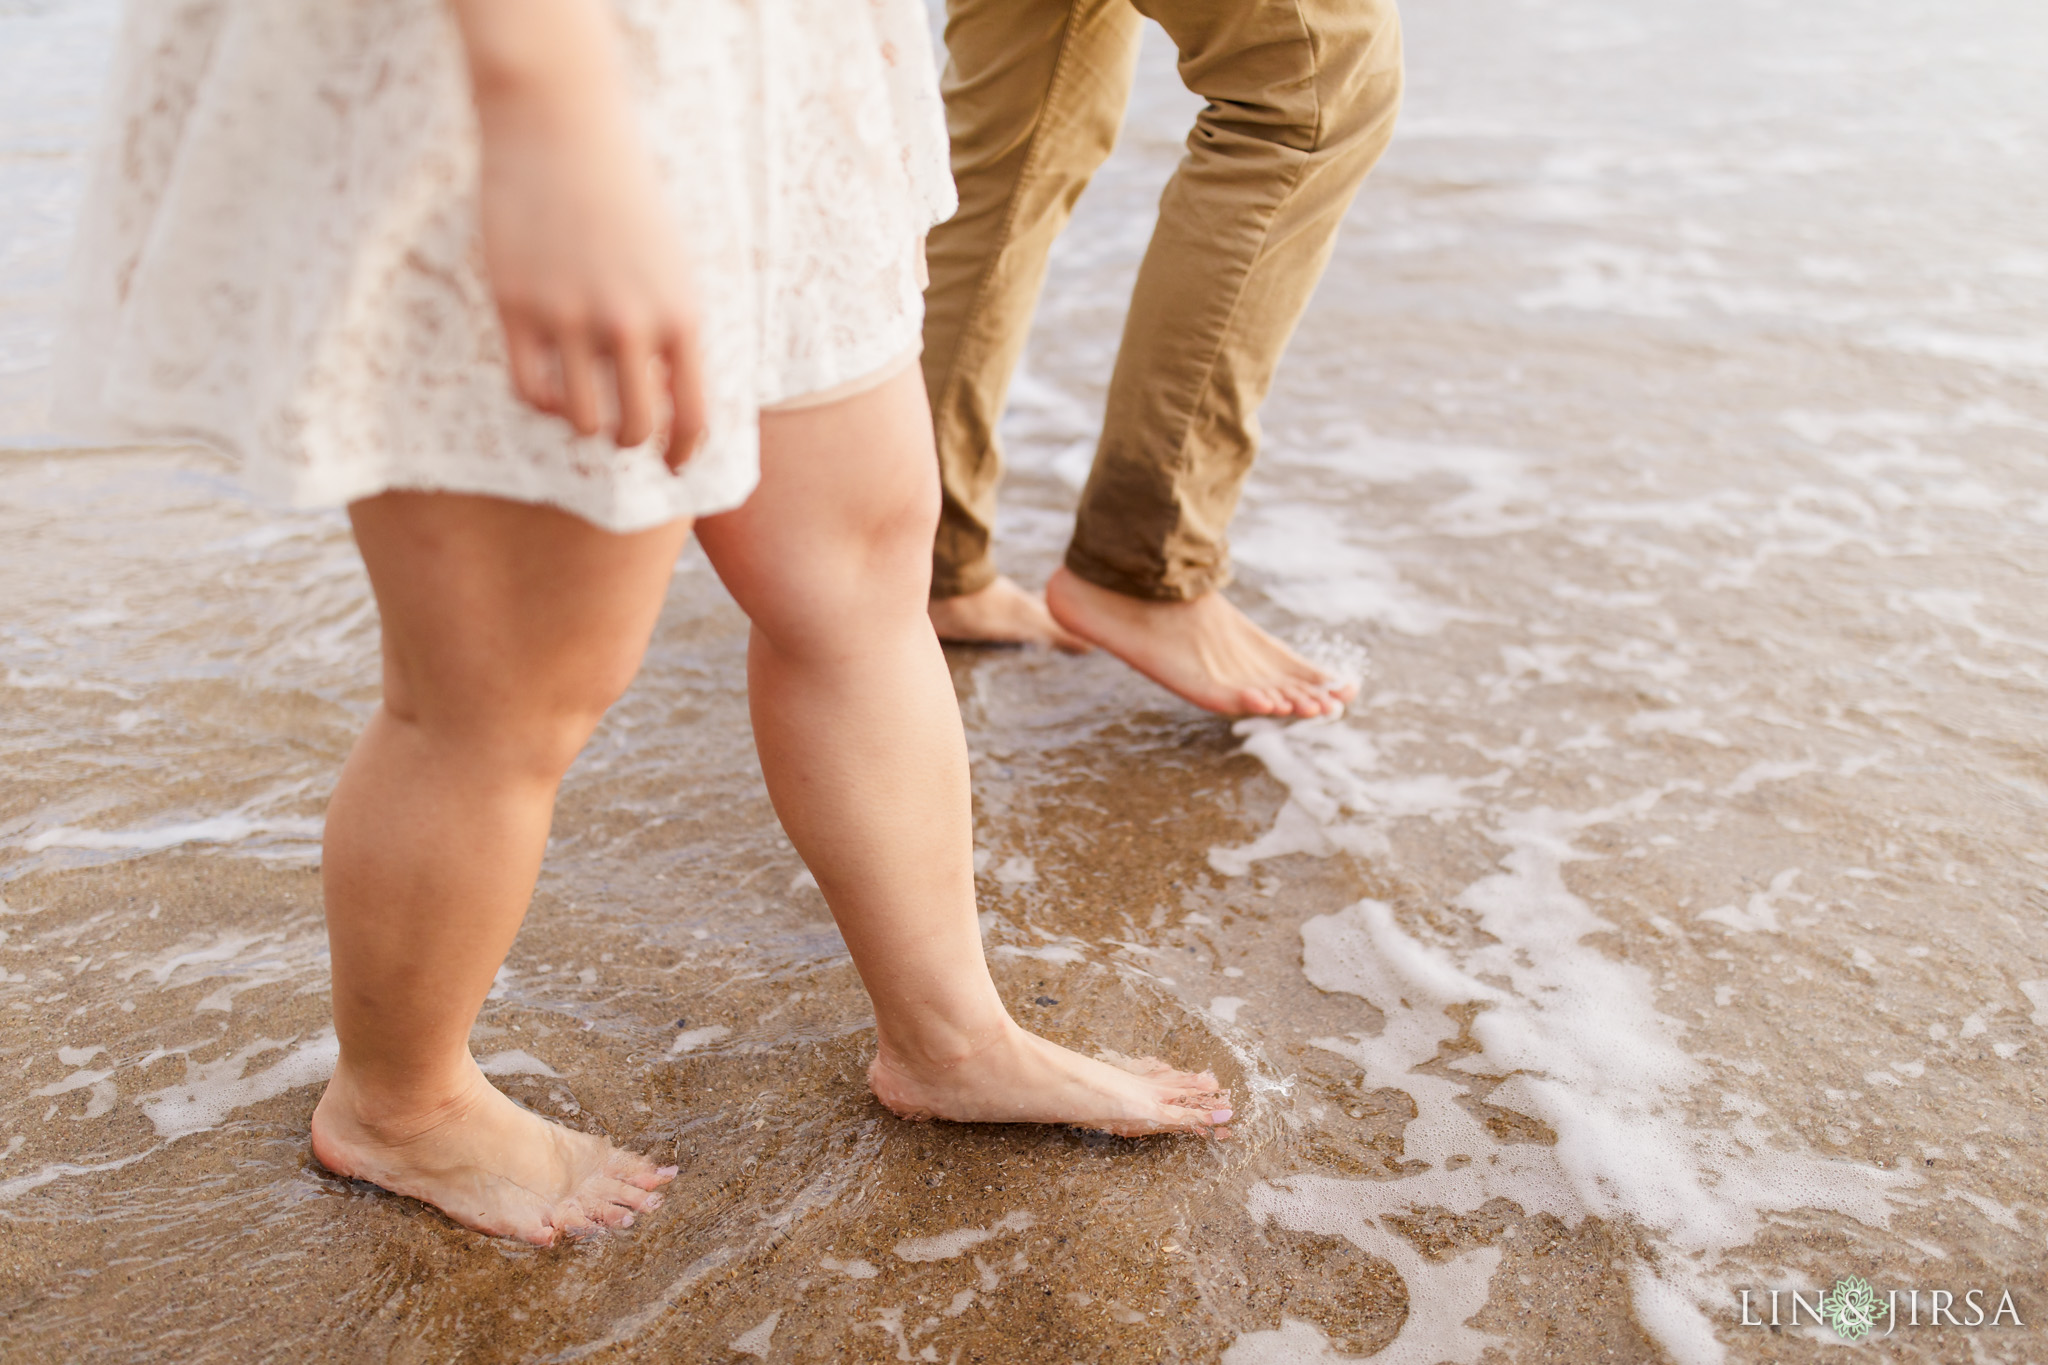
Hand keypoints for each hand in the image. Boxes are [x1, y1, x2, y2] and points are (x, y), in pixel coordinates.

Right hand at [455, 0, 706, 465]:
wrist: (562, 125)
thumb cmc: (625, 194)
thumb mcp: (672, 261)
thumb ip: (675, 328)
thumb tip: (663, 398)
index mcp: (681, 313)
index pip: (692, 415)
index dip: (685, 453)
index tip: (676, 467)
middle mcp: (629, 322)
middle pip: (634, 427)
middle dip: (632, 442)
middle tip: (622, 436)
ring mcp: (570, 317)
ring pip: (581, 419)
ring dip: (585, 426)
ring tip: (583, 408)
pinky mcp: (517, 306)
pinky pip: (530, 389)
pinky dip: (543, 404)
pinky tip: (549, 390)